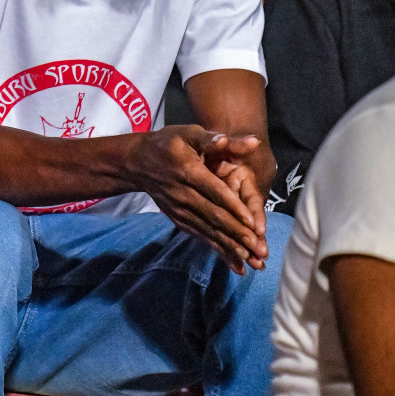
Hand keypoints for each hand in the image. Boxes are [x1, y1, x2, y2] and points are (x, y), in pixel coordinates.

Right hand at [130, 126, 268, 273]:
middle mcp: (182, 193)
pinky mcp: (178, 219)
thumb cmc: (166, 144)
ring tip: (252, 261)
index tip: (252, 223)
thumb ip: (217, 140)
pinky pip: (200, 236)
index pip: (214, 191)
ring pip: (208, 230)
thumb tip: (252, 141)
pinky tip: (235, 263)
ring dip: (230, 246)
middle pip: (213, 215)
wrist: (135, 162)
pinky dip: (218, 250)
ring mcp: (179, 209)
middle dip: (237, 234)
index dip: (233, 207)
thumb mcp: (188, 133)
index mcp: (188, 171)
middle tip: (259, 248)